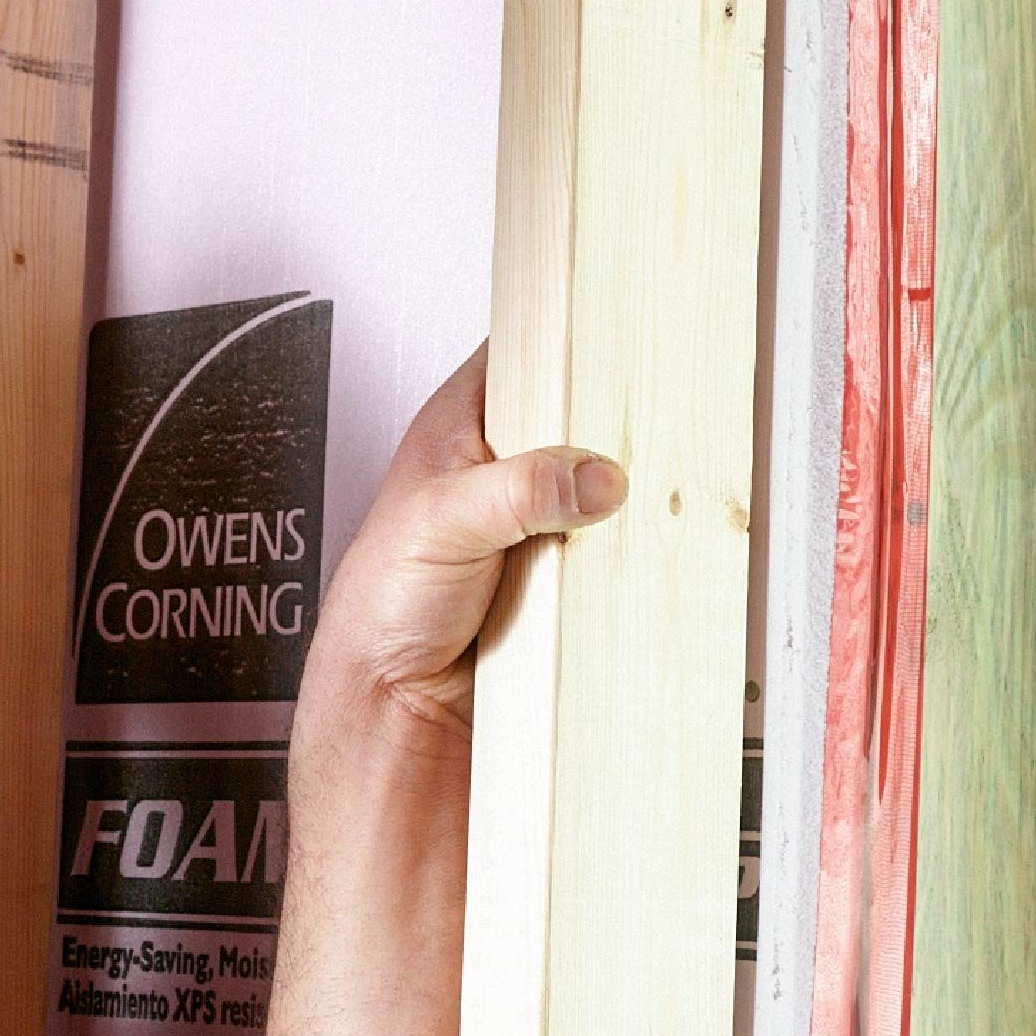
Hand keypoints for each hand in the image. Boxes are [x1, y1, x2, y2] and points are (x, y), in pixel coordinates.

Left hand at [304, 346, 626, 752]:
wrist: (394, 705)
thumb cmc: (380, 605)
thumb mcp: (444, 522)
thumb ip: (518, 490)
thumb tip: (590, 476)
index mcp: (462, 424)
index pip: (522, 350)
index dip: (567, 333)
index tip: (621, 331)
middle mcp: (500, 467)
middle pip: (576, 418)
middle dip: (613, 425)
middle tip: (653, 423)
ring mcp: (533, 520)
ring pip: (600, 487)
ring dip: (622, 500)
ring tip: (654, 490)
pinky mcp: (560, 573)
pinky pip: (609, 550)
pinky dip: (624, 554)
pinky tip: (638, 554)